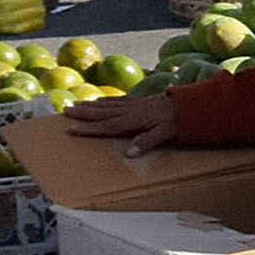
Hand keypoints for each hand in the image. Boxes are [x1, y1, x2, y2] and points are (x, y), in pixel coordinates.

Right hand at [60, 90, 178, 153]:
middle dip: (82, 113)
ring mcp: (134, 105)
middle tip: (65, 110)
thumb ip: (147, 141)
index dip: (88, 128)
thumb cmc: (178, 121)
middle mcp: (130, 111)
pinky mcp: (139, 102)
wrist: (189, 104)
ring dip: (90, 106)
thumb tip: (129, 153)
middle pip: (101, 113)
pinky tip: (101, 101)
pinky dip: (106, 101)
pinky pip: (117, 101)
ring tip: (76, 105)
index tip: (70, 129)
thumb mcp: (165, 133)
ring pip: (107, 105)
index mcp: (133, 120)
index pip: (106, 126)